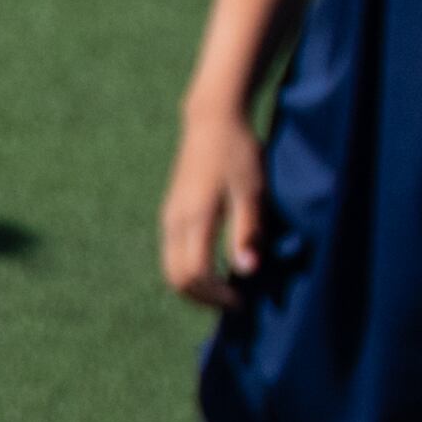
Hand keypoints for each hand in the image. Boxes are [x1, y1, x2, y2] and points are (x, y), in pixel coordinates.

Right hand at [159, 103, 268, 306]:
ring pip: (170, 270)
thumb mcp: (252, 192)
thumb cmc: (239, 153)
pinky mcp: (171, 213)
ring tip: (224, 289)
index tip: (244, 300)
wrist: (212, 119)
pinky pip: (172, 255)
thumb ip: (247, 232)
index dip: (218, 295)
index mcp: (196, 218)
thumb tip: (246, 270)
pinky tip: (213, 267)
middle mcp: (175, 222)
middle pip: (176, 279)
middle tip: (233, 302)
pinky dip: (189, 271)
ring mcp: (169, 218)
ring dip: (194, 287)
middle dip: (203, 299)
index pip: (196, 274)